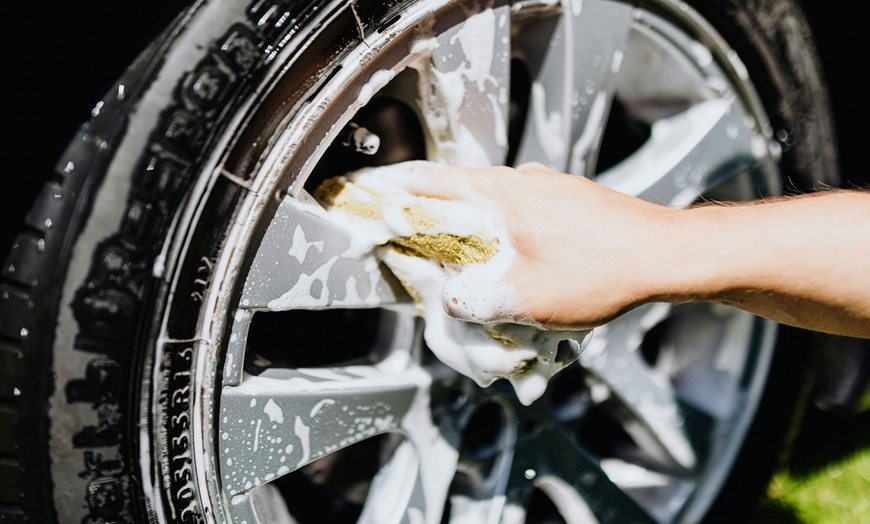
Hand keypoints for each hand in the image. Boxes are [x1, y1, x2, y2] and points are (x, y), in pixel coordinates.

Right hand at [345, 160, 675, 328]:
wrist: (666, 255)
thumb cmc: (603, 270)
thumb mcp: (526, 299)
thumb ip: (476, 300)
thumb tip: (450, 300)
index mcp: (501, 196)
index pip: (430, 183)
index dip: (391, 189)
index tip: (364, 192)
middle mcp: (521, 182)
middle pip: (456, 185)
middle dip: (423, 201)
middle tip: (398, 218)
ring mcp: (546, 187)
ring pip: (488, 196)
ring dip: (464, 214)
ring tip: (451, 240)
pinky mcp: (567, 199)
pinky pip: (517, 205)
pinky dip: (499, 223)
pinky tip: (507, 249)